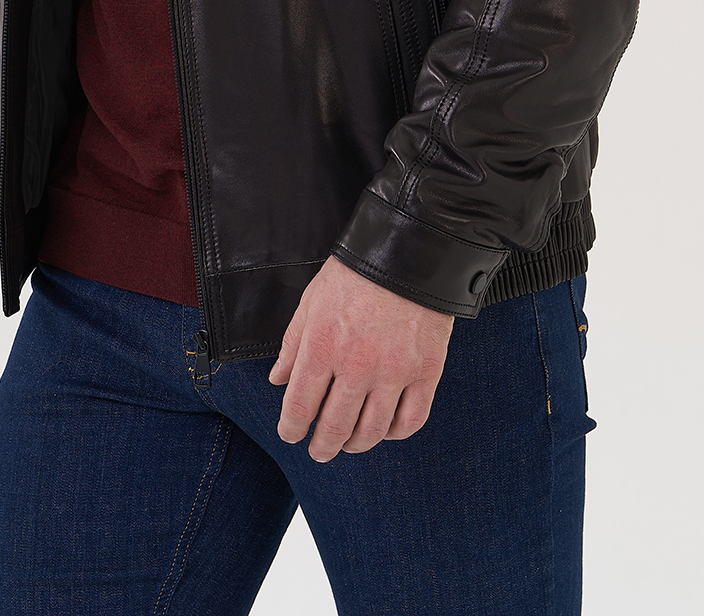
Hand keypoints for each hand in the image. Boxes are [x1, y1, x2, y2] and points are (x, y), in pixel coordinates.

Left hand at [268, 254, 453, 462]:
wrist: (408, 252)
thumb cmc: (355, 274)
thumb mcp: (312, 301)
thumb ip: (293, 343)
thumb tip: (278, 379)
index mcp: (323, 347)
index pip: (300, 406)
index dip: (291, 428)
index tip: (290, 434)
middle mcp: (356, 366)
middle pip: (335, 427)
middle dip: (323, 447)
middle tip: (320, 452)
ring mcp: (394, 372)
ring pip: (373, 431)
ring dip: (357, 445)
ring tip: (350, 444)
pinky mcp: (425, 372)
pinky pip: (411, 420)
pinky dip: (396, 433)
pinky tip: (386, 430)